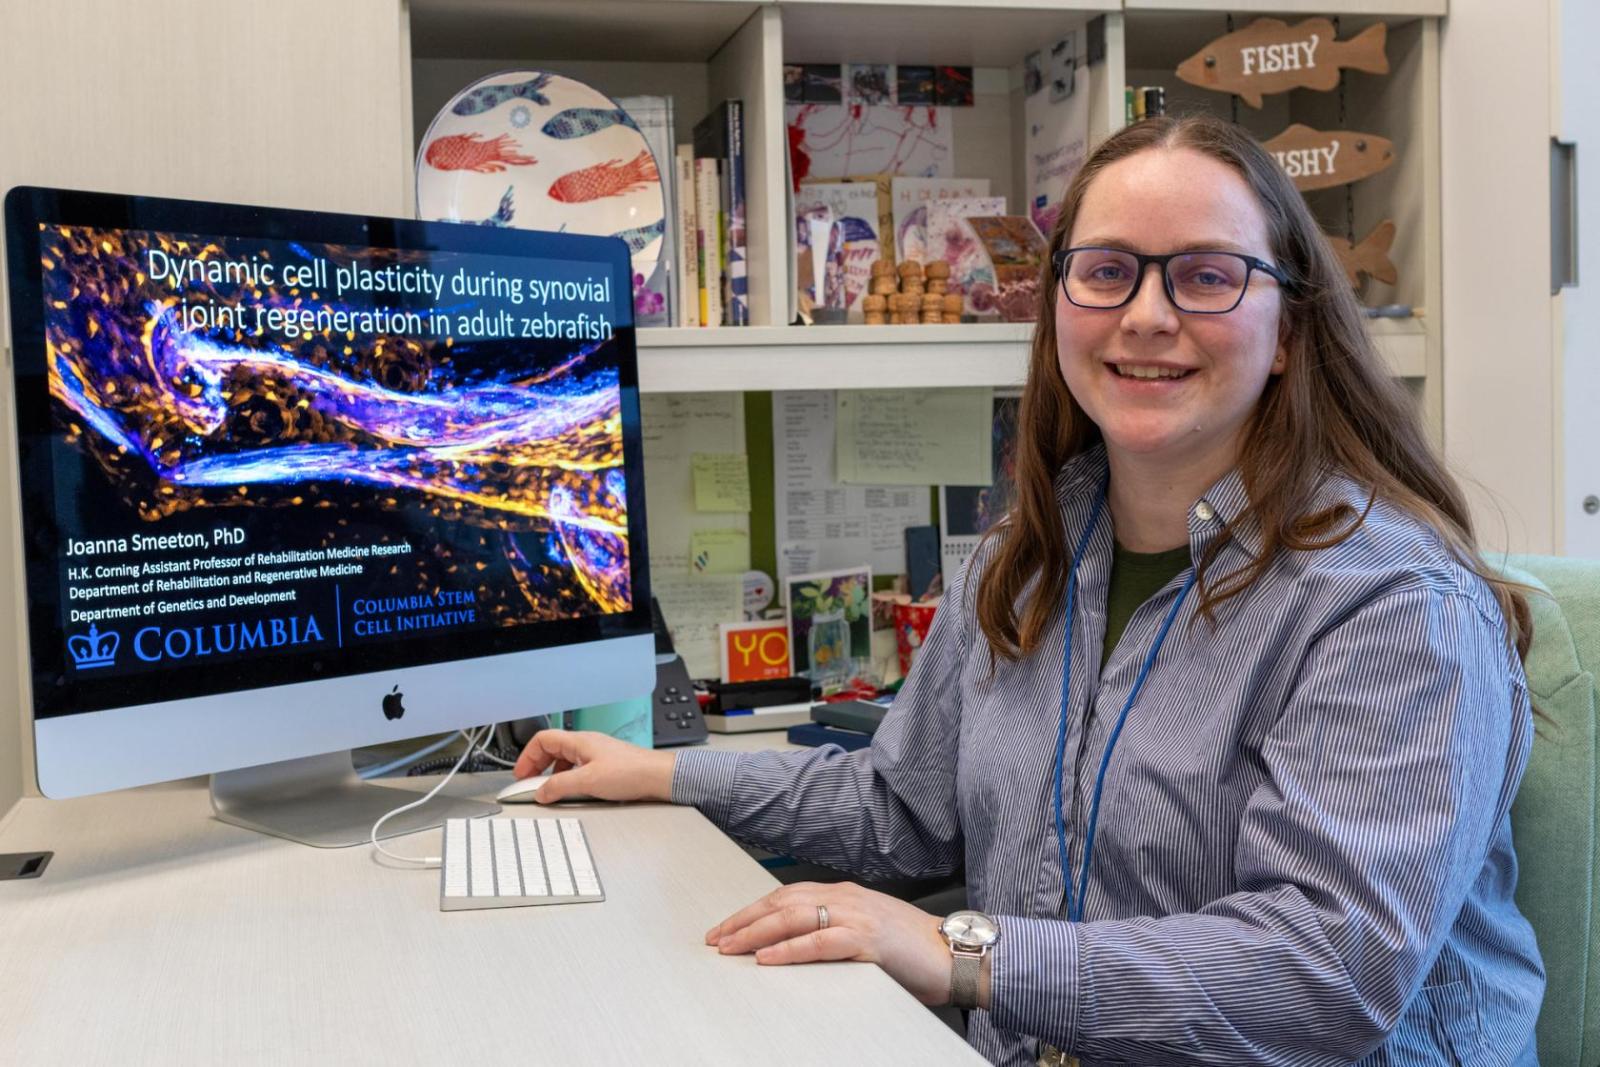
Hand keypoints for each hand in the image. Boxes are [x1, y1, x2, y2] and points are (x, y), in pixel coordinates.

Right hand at [511, 729, 674, 803]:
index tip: (520, 775)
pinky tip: (571, 792)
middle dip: (537, 766)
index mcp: (579, 741)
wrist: (658, 777)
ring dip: (552, 774)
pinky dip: (568, 779)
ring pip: (565, 760)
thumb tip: (540, 792)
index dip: (527, 757)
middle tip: (530, 784)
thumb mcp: (588, 781)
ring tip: (548, 790)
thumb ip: (560, 786)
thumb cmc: (631, 772)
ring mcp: (596, 755)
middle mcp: (587, 745)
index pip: (543, 740)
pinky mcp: (605, 767)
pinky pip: (578, 769)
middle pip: (552, 749)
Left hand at [706, 881, 953, 1006]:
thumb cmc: (914, 949)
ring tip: (731, 947)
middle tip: (716, 938)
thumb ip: (833, 933)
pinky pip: (819, 942)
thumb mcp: (865, 933)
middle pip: (781, 903)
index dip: (752, 912)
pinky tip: (768, 958)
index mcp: (843, 894)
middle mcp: (846, 898)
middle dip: (744, 921)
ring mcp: (856, 916)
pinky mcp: (868, 940)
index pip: (786, 897)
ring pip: (793, 917)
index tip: (726, 928)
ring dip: (757, 933)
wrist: (955, 953)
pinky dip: (790, 949)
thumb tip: (793, 947)